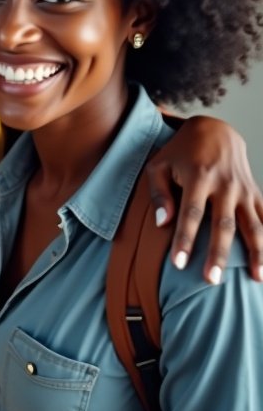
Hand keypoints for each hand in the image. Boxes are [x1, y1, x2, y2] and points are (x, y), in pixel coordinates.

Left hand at [145, 116, 262, 282]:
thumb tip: (163, 223)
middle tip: (212, 281)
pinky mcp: (255, 193)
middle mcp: (225, 185)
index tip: (179, 264)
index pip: (191, 214)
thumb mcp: (159, 165)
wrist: (215, 130)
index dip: (185, 240)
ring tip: (257, 279)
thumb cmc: (179, 152)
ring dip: (257, 253)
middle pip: (224, 225)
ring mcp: (244, 190)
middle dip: (219, 254)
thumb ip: (158, 193)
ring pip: (253, 225)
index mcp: (198, 177)